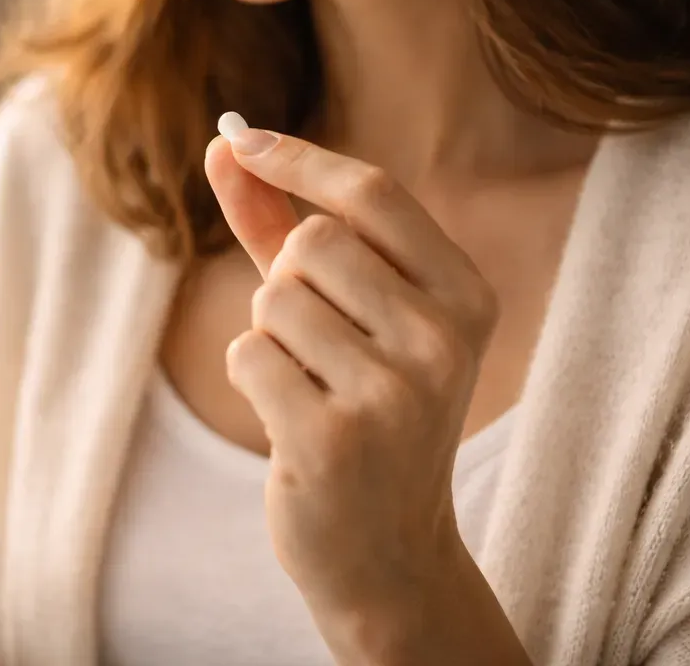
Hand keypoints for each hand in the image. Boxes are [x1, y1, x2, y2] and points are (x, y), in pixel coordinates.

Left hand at [205, 128, 499, 656]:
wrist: (386, 550)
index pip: (374, 193)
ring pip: (273, 301)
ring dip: (268, 336)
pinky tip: (290, 422)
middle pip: (311, 243)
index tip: (240, 138)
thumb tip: (224, 140)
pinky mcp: (335, 440)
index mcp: (466, 296)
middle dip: (285, 283)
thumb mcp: (342, 310)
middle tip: (317, 345)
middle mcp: (443, 340)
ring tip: (309, 387)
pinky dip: (250, 378)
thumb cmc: (361, 407)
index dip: (299, 158)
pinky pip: (248, 354)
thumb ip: (281, 224)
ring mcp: (394, 394)